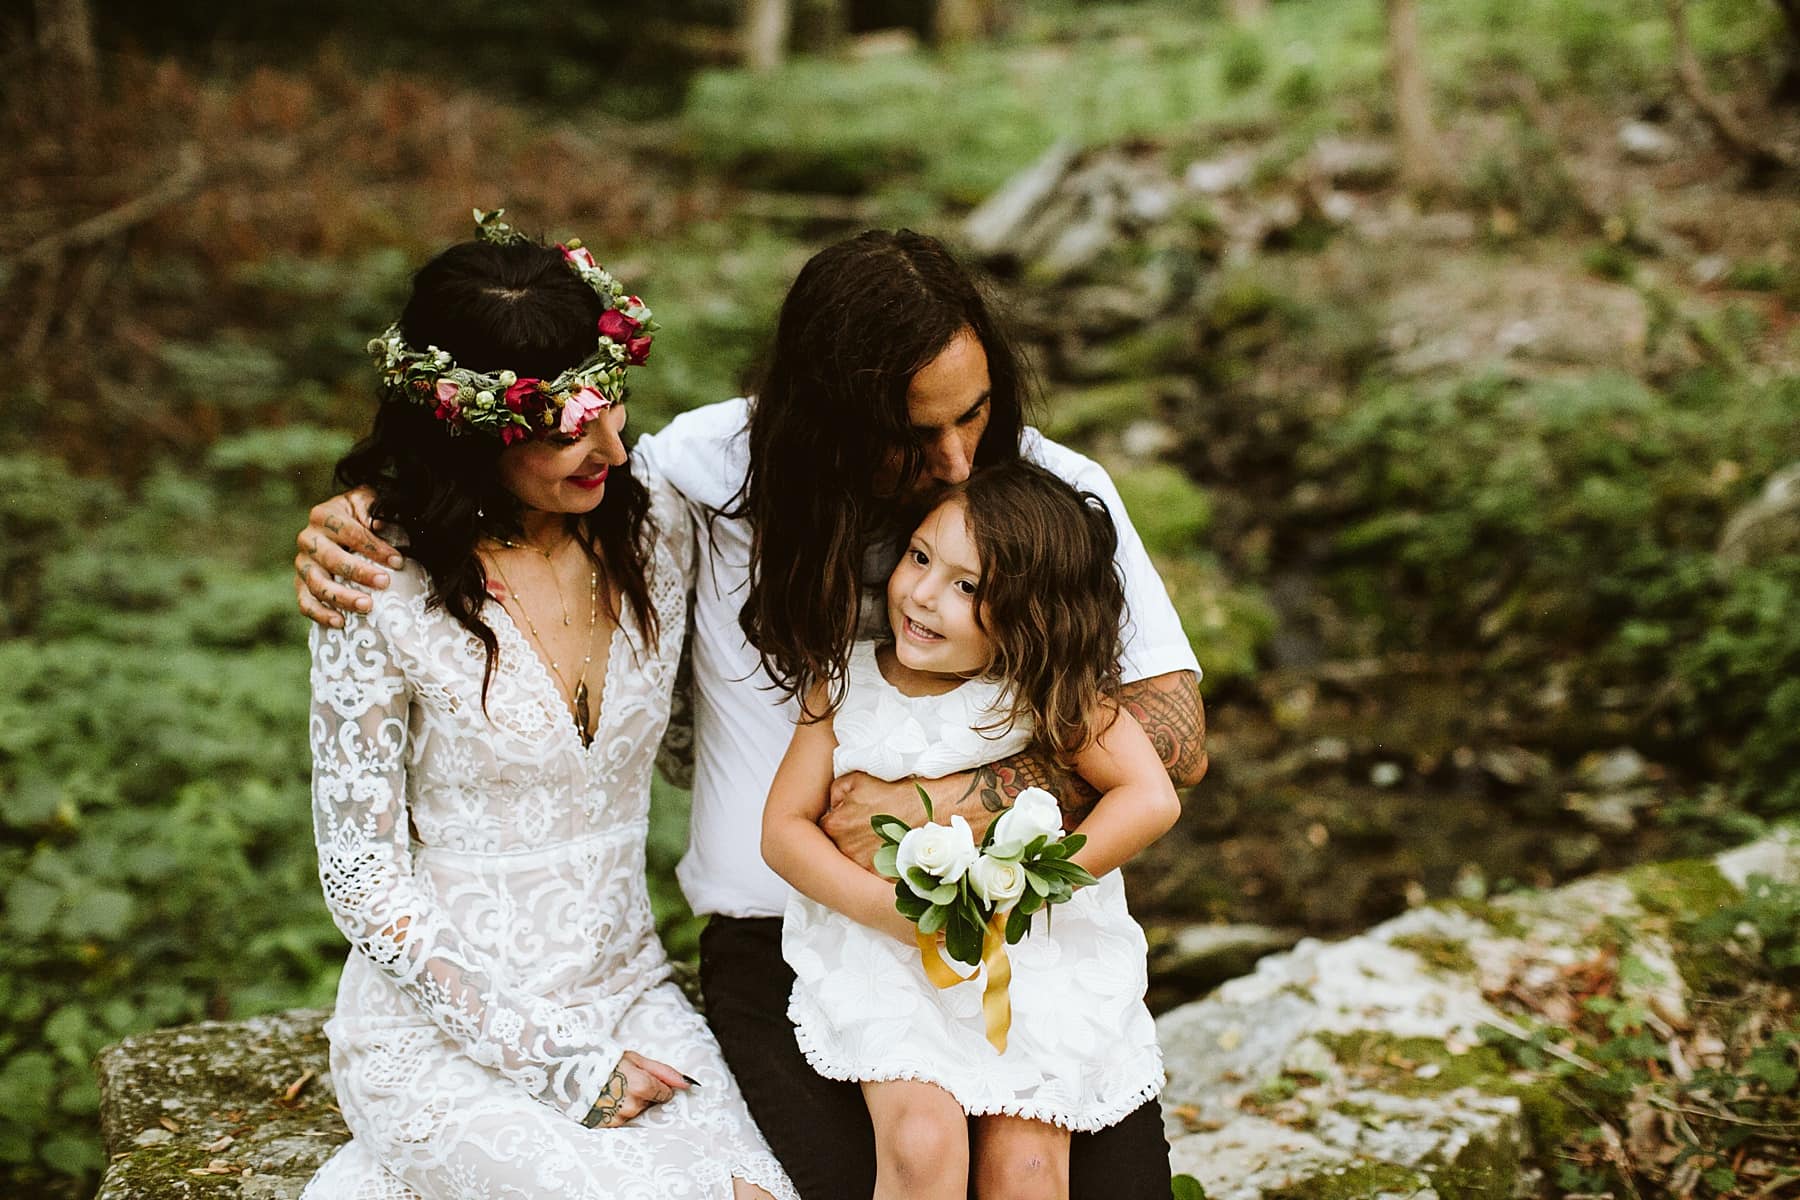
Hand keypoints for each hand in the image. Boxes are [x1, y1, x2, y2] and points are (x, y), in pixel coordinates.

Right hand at [294, 486, 401, 627]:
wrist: (342, 525)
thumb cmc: (364, 515)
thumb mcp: (371, 504)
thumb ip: (378, 511)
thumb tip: (382, 525)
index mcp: (325, 515)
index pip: (350, 533)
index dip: (374, 547)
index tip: (397, 561)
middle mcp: (308, 539)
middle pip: (332, 559)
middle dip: (359, 572)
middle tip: (384, 583)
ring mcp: (302, 563)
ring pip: (317, 584)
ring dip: (342, 597)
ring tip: (367, 606)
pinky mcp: (301, 584)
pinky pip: (305, 602)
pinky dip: (320, 614)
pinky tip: (341, 623)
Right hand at [585, 1051, 694, 1127]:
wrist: (566, 1068)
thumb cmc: (603, 1060)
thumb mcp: (635, 1059)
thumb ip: (663, 1072)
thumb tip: (687, 1084)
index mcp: (642, 1086)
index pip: (664, 1094)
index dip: (654, 1085)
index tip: (639, 1078)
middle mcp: (631, 1106)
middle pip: (648, 1104)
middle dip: (640, 1094)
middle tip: (620, 1082)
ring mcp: (617, 1119)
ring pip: (633, 1113)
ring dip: (626, 1104)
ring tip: (608, 1091)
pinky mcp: (603, 1128)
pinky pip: (619, 1122)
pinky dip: (613, 1113)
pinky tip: (602, 1101)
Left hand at [821, 772, 920, 869]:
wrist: (929, 808)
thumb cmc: (894, 793)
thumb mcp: (857, 780)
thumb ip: (835, 791)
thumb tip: (832, 805)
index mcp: (834, 825)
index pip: (826, 829)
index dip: (840, 823)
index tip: (853, 820)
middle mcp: (844, 848)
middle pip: (838, 848)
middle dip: (849, 840)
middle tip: (867, 831)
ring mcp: (862, 865)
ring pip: (853, 863)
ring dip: (862, 855)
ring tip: (879, 842)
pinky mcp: (881, 876)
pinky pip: (871, 876)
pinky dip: (879, 867)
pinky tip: (889, 854)